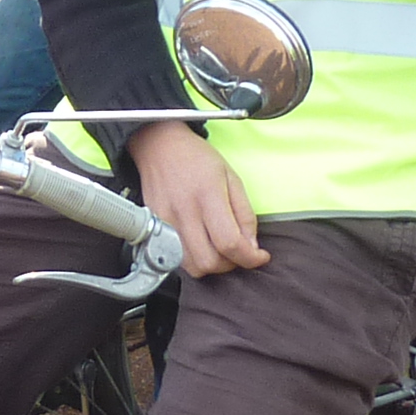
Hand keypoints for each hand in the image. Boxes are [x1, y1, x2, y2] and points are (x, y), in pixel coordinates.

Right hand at [125, 122, 268, 276]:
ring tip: (220, 250)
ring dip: (212, 265)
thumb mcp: (232, 177)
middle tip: (239, 252)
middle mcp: (184, 211)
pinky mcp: (156, 228)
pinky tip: (202, 245)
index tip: (260, 256)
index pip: (229, 242)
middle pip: (209, 261)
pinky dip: (194, 260)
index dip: (250, 257)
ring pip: (192, 266)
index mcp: (207, 195)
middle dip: (231, 264)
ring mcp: (166, 222)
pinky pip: (178, 259)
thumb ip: (245, 214)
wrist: (159, 148)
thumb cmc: (196, 158)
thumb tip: (251, 246)